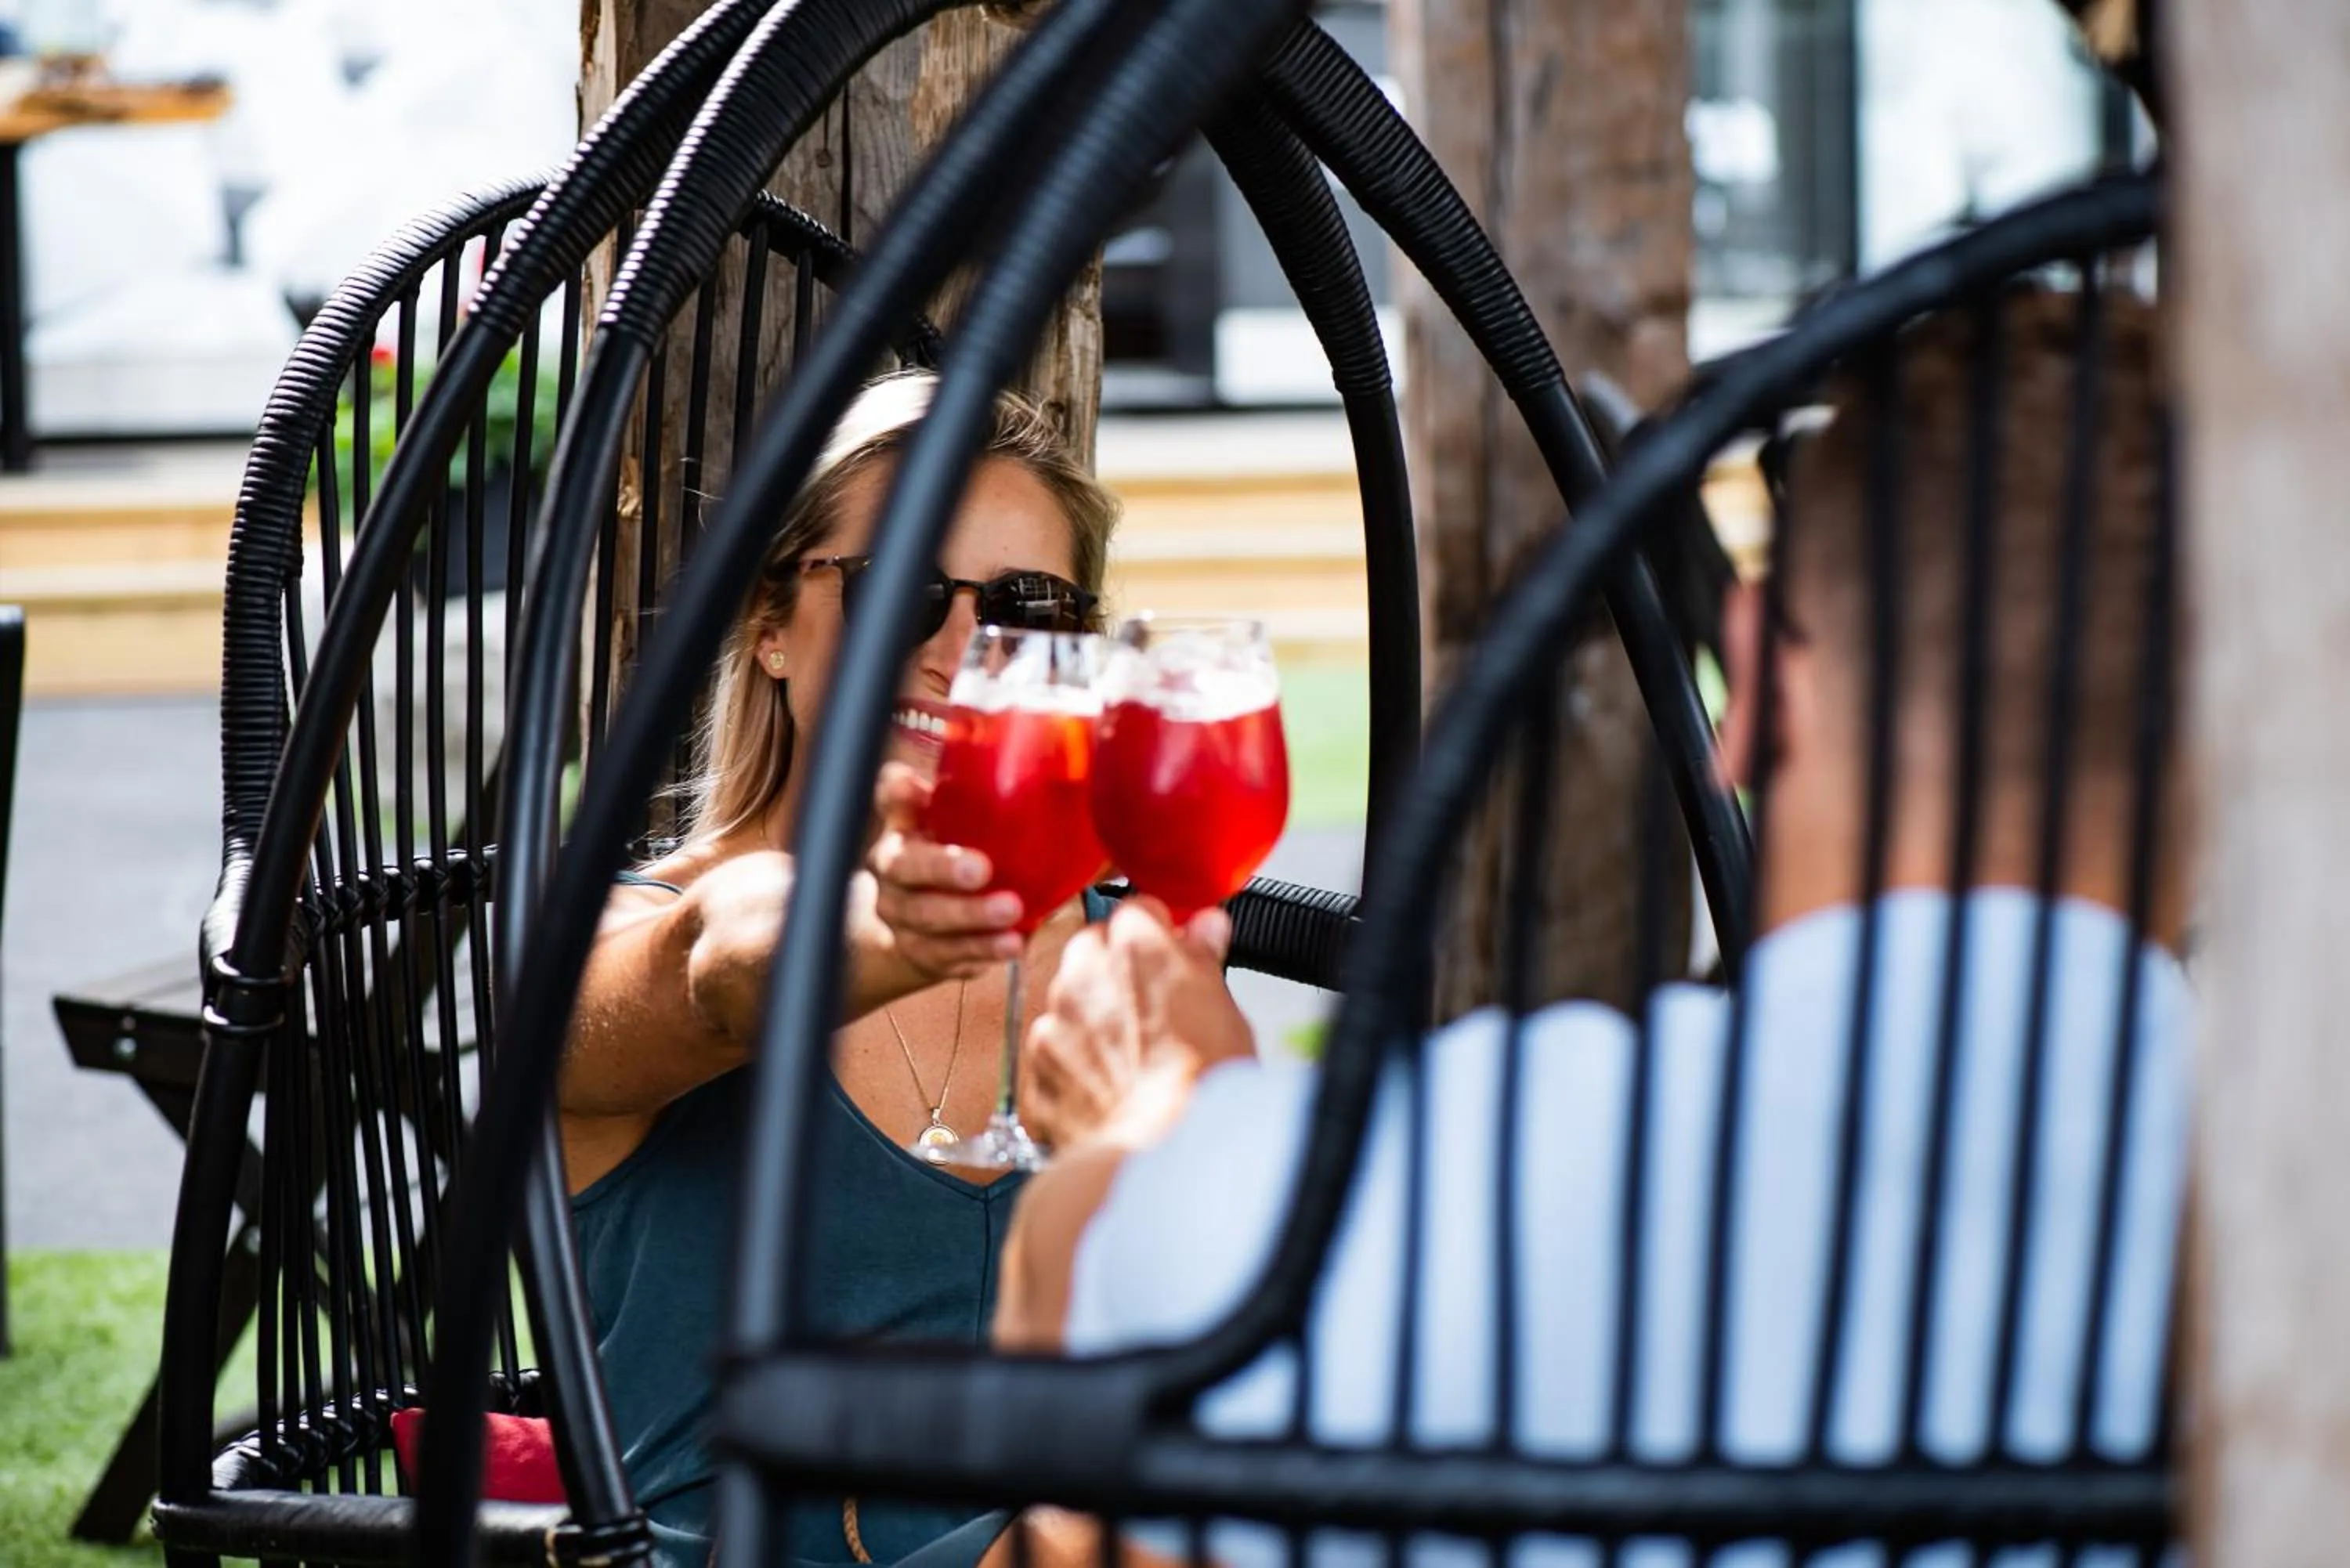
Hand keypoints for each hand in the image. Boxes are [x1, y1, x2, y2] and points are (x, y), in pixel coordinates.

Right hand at [865, 762, 1025, 982]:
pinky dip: (980, 950)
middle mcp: (891, 866)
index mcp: (904, 823)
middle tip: (981, 869)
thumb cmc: (957, 856)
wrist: (919, 925)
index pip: (891, 797)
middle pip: (904, 865)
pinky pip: (947, 954)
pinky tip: (1010, 944)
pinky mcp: (919, 951)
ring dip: (970, 916)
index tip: (914, 788)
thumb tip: (1069, 774)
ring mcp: (900, 913)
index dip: (898, 792)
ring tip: (1011, 912)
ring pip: (927, 917)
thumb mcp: (966, 824)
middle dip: (942, 868)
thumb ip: (994, 802)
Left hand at [1022, 896, 1254, 1151]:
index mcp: (1136, 944)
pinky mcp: (1036, 1068)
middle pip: (1093, 950)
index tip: (1172, 953)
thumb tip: (1206, 927)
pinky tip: (1108, 1091)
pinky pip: (1053, 1054)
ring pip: (1069, 1003)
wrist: (1159, 1152)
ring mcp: (1054, 1020)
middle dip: (1116, 971)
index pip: (1140, 911)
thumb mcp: (1225, 1008)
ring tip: (1132, 1060)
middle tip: (1152, 1010)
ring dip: (1092, 1019)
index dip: (1159, 934)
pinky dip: (1073, 1067)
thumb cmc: (1202, 1083)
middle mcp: (1085, 972)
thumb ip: (1204, 958)